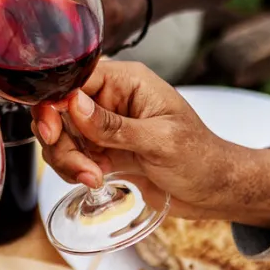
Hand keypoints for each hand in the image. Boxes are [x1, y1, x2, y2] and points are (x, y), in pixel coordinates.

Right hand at [32, 61, 269, 225]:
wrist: (215, 192)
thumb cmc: (201, 159)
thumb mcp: (160, 141)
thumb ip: (114, 126)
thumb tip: (73, 103)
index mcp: (127, 82)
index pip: (75, 78)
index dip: (56, 101)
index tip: (53, 129)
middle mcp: (111, 99)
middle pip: (60, 108)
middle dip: (61, 139)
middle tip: (79, 166)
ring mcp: (104, 126)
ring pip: (61, 134)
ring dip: (67, 159)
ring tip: (94, 177)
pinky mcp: (102, 150)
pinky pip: (71, 154)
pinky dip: (74, 169)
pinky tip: (96, 179)